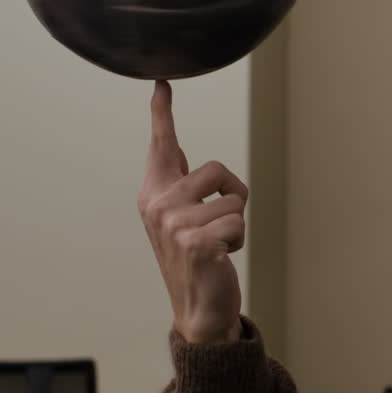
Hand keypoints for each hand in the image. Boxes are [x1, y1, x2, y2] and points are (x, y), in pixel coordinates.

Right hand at [138, 81, 246, 343]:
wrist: (199, 310)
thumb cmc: (194, 261)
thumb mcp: (181, 218)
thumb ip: (177, 182)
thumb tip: (176, 146)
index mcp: (153, 194)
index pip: (162, 145)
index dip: (163, 112)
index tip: (163, 82)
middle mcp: (158, 205)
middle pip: (217, 170)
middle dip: (232, 196)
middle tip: (217, 225)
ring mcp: (174, 224)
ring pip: (234, 199)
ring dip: (236, 224)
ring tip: (217, 245)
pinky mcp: (196, 242)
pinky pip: (238, 223)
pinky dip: (238, 241)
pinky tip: (221, 259)